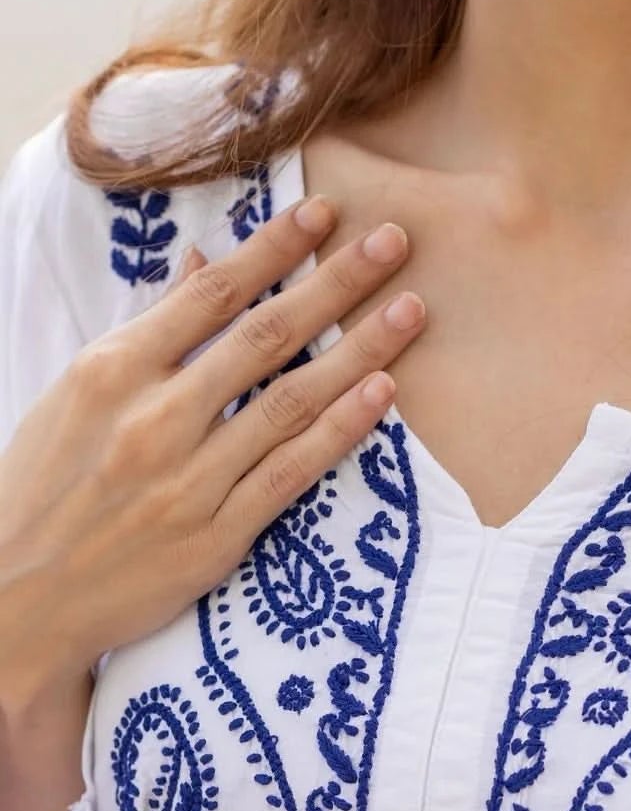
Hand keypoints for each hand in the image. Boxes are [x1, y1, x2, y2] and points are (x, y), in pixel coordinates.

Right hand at [0, 194, 425, 705]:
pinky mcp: (217, 536)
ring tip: (412, 310)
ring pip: (292, 401)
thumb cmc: (46, 487)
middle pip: (266, 337)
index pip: (211, 294)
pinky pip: (293, 473)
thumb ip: (151, 333)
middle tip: (394, 241)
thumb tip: (204, 264)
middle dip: (337, 283)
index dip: (274, 249)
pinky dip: (341, 431)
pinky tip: (382, 394)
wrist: (18, 596)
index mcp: (112, 371)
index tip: (325, 213)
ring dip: (361, 350)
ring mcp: (189, 480)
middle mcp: (154, 419)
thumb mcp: (79, 396)